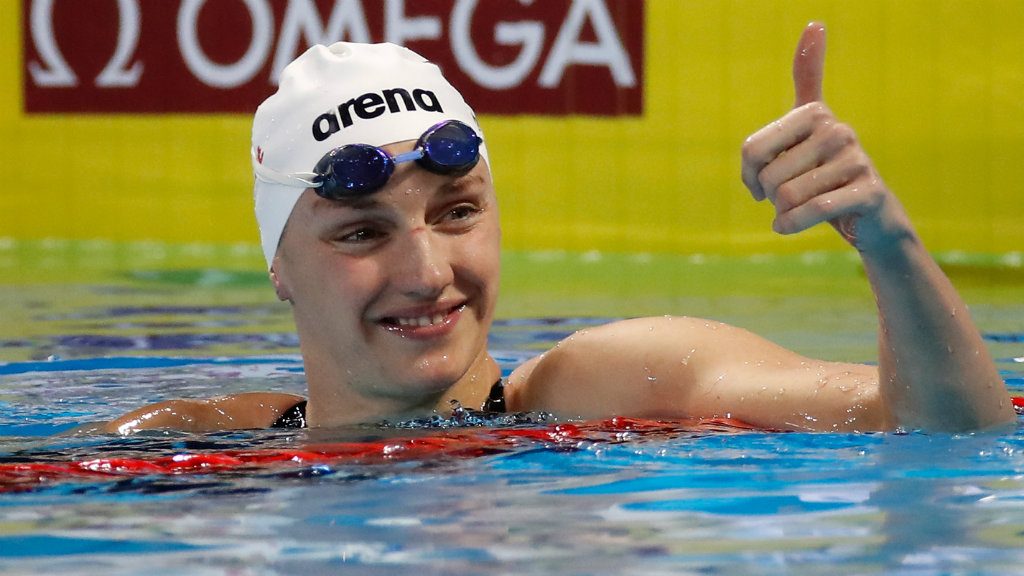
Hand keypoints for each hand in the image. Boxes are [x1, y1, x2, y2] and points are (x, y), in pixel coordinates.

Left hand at [740, 23, 912, 253]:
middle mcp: (838, 129)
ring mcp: (856, 159)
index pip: (752, 149)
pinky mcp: (869, 190)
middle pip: (769, 176)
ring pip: (788, 195)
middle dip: (769, 197)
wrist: (865, 218)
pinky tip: (787, 227)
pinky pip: (812, 210)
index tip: (756, 181)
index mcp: (814, 113)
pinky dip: (791, 225)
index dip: (748, 174)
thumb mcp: (800, 132)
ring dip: (783, 213)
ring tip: (799, 210)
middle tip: (787, 199)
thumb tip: (816, 23)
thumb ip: (804, 81)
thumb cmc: (819, 176)